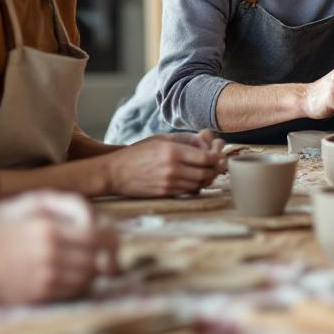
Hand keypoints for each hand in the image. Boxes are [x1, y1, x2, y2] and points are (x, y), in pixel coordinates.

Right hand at [0, 191, 117, 303]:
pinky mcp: (40, 294)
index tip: (115, 244)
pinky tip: (76, 281)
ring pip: (89, 277)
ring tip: (90, 270)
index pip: (98, 236)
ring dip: (95, 274)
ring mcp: (45, 275)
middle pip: (97, 259)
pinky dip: (81, 287)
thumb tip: (100, 224)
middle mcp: (49, 252)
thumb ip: (66, 216)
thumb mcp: (33, 216)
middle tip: (110, 261)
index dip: (113, 242)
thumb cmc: (5, 237)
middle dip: (107, 260)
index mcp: (49, 229)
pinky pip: (74, 292)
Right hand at [104, 131, 224, 196]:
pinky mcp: (166, 194)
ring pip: (200, 184)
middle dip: (216, 168)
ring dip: (208, 177)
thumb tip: (208, 140)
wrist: (115, 173)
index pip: (207, 158)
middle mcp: (173, 168)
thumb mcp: (160, 139)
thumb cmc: (138, 153)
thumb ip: (186, 139)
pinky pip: (189, 191)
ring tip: (207, 170)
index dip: (217, 156)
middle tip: (218, 163)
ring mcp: (169, 183)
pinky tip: (195, 178)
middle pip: (207, 172)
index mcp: (172, 151)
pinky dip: (197, 185)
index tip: (218, 153)